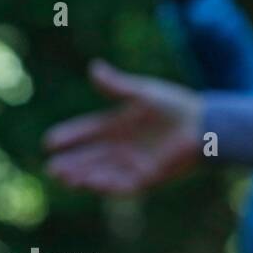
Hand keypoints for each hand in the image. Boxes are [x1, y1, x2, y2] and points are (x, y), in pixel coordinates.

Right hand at [45, 60, 204, 194]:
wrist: (204, 125)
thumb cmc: (175, 105)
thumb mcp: (142, 92)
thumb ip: (117, 85)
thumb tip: (93, 68)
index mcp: (117, 125)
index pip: (87, 132)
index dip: (69, 137)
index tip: (49, 141)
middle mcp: (121, 147)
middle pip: (89, 157)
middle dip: (69, 163)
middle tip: (50, 167)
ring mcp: (132, 164)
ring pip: (100, 173)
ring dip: (82, 176)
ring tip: (63, 177)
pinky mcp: (146, 178)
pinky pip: (121, 184)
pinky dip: (105, 184)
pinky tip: (90, 182)